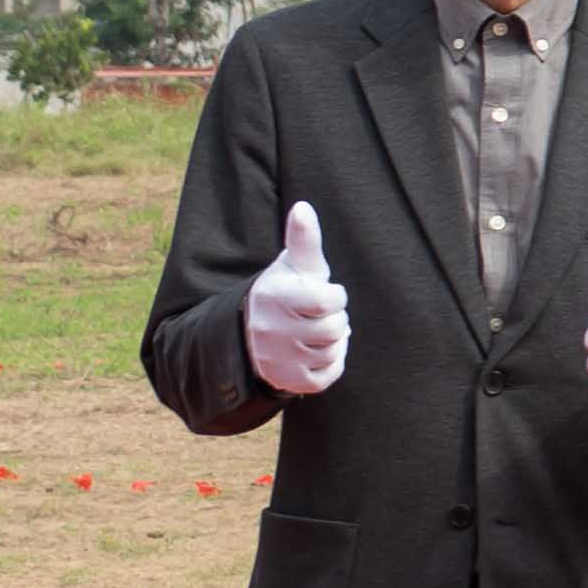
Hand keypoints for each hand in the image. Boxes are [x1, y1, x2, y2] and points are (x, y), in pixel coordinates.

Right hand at [244, 199, 348, 397]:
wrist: (253, 331)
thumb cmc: (287, 290)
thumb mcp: (294, 265)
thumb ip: (304, 239)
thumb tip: (303, 207)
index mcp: (275, 296)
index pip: (327, 301)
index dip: (335, 297)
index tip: (326, 294)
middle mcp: (270, 330)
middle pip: (333, 329)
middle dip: (334, 320)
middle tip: (319, 316)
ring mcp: (276, 358)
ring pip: (331, 352)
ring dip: (333, 342)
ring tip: (315, 331)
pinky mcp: (286, 381)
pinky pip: (328, 376)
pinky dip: (330, 364)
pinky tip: (317, 351)